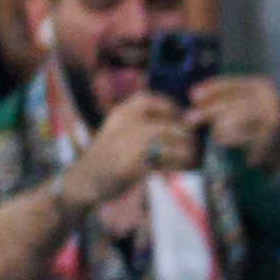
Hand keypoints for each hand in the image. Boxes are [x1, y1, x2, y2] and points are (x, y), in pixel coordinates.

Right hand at [70, 89, 194, 200]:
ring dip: (187, 152)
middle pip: (167, 125)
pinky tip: (185, 169)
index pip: (149, 99)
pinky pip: (164, 163)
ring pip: (168, 143)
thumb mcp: (120, 133)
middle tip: (195, 146)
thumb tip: (182, 125)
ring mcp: (126, 145)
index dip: (171, 107)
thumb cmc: (108, 158)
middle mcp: (123, 126)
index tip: (183, 120)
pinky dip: (179, 166)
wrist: (84, 180)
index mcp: (120, 115)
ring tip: (193, 159)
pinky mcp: (131, 165)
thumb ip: (143, 126)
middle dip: (186, 136)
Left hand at [188, 73, 279, 161]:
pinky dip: (230, 142)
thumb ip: (226, 97)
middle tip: (189, 119)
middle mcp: (270, 102)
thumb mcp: (247, 102)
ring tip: (213, 135)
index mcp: (263, 87)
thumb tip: (194, 98)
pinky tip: (224, 144)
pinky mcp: (271, 141)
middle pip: (231, 104)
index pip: (232, 84)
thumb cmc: (260, 123)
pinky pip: (241, 140)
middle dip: (207, 111)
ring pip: (234, 122)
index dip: (211, 90)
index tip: (192, 97)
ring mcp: (272, 122)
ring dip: (218, 130)